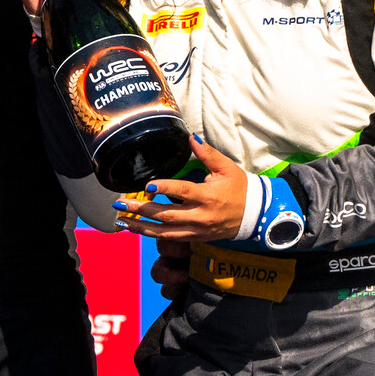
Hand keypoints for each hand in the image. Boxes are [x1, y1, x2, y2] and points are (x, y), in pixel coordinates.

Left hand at [124, 137, 254, 242]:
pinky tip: (136, 229)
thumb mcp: (226, 167)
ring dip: (141, 226)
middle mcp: (201, 215)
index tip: (147, 186)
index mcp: (209, 196)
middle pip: (167, 214)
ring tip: (121, 220)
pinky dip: (151, 234)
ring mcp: (197, 229)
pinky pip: (170, 238)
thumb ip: (207, 153)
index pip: (184, 192)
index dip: (165, 188)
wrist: (254, 215)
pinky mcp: (195, 237)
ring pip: (164, 231)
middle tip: (120, 203)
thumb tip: (190, 137)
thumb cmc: (240, 188)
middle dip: (141, 209)